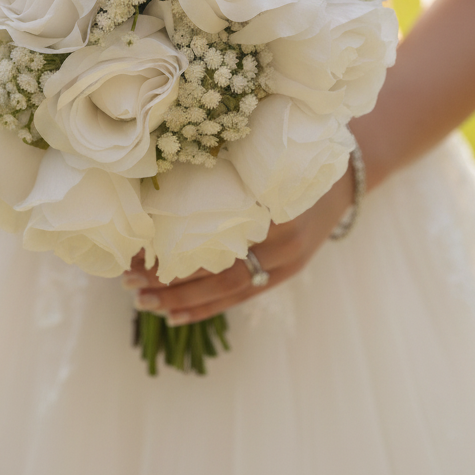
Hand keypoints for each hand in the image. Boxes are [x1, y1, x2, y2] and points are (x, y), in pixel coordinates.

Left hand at [124, 163, 354, 324]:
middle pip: (218, 270)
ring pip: (227, 290)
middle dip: (171, 281)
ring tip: (143, 303)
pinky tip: (175, 316)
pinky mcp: (285, 275)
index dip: (174, 246)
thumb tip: (162, 177)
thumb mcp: (262, 159)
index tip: (137, 247)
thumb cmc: (293, 159)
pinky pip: (242, 297)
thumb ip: (226, 171)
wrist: (344, 180)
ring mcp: (286, 263)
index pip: (214, 235)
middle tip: (129, 282)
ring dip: (182, 300)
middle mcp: (281, 242)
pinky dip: (207, 308)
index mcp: (272, 207)